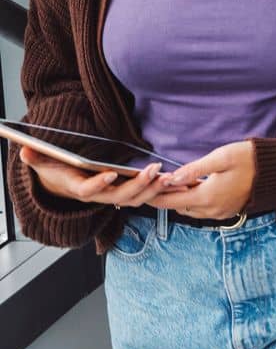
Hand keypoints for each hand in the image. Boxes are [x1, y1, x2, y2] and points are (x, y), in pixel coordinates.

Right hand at [19, 147, 170, 206]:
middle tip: (154, 170)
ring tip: (170, 177)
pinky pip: (145, 196)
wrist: (64, 187)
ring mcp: (114, 197)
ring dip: (154, 189)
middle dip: (138, 185)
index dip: (98, 184)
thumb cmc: (57, 172)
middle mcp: (99, 197)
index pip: (88, 190)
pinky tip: (177, 183)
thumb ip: (36, 158)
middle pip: (120, 196)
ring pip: (136, 199)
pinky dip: (160, 191)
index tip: (110, 173)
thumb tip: (25, 150)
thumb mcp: (44, 164)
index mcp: (79, 188)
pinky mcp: (126, 195)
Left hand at [148, 141, 255, 219]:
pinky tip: (196, 186)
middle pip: (179, 207)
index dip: (154, 196)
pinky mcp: (228, 211)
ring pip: (191, 209)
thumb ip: (194, 169)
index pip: (170, 201)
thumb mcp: (221, 158)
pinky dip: (195, 200)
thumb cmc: (250, 159)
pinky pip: (203, 209)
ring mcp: (221, 212)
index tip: (143, 189)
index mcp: (207, 197)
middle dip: (167, 196)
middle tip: (159, 181)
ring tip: (177, 182)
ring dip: (181, 198)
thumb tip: (171, 178)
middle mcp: (212, 209)